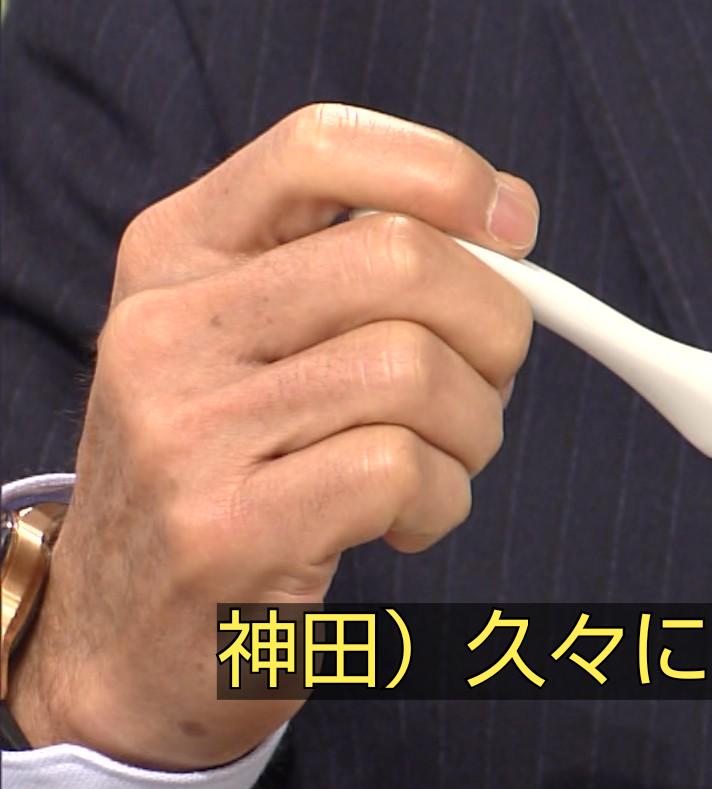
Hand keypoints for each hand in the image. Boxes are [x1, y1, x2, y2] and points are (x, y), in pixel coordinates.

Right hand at [8, 104, 535, 770]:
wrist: (121, 642)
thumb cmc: (234, 472)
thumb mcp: (260, 343)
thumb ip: (363, 269)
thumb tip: (509, 217)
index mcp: (178, 252)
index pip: (319, 146)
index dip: (443, 171)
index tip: (513, 229)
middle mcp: (169, 325)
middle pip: (400, 257)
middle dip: (493, 325)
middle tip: (480, 386)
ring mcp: (187, 428)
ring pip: (415, 368)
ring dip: (473, 428)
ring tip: (436, 464)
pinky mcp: (225, 527)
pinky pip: (400, 469)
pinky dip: (442, 500)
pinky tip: (402, 523)